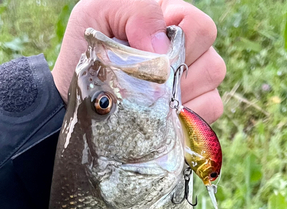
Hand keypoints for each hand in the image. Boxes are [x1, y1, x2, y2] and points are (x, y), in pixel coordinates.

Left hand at [52, 0, 225, 123]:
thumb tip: (163, 48)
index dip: (181, 44)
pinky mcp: (190, 116)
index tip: (147, 55)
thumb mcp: (98, 14)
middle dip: (178, 77)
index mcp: (170, 24)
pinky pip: (206, 116)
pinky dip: (185, 120)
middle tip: (145, 84)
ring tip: (148, 102)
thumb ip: (136, 11)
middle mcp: (187, 54)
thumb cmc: (85, 54)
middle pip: (212, 63)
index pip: (201, 28)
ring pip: (212, 91)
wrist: (74, 101)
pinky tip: (160, 120)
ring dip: (180, 100)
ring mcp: (192, 87)